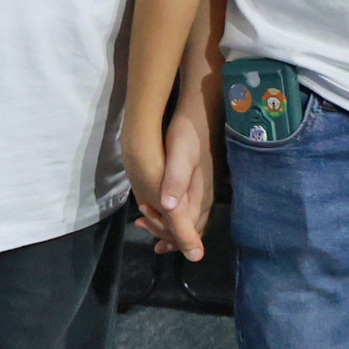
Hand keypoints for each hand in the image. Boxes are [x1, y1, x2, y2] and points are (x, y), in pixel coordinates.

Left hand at [132, 102, 211, 259]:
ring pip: (191, 221)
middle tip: (142, 226)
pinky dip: (178, 216)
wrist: (202, 111)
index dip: (168, 236)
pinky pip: (192, 209)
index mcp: (199, 196)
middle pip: (189, 229)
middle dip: (167, 235)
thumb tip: (169, 210)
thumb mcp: (180, 157)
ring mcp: (206, 190)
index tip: (149, 233)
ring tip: (148, 222)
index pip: (186, 230)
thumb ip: (176, 184)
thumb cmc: (189, 133)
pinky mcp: (203, 182)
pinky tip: (165, 207)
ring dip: (171, 227)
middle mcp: (206, 198)